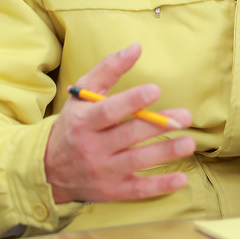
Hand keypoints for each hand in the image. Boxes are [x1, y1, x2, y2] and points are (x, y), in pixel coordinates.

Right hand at [45, 43, 193, 203]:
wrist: (50, 169)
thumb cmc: (74, 123)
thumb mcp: (82, 94)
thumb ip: (109, 69)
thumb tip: (136, 47)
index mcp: (84, 121)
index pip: (108, 110)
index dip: (132, 101)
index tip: (155, 90)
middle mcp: (92, 148)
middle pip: (128, 135)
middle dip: (158, 125)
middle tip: (185, 116)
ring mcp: (103, 171)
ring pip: (137, 162)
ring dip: (166, 153)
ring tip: (189, 142)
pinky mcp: (112, 191)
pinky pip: (138, 190)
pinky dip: (160, 186)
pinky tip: (181, 178)